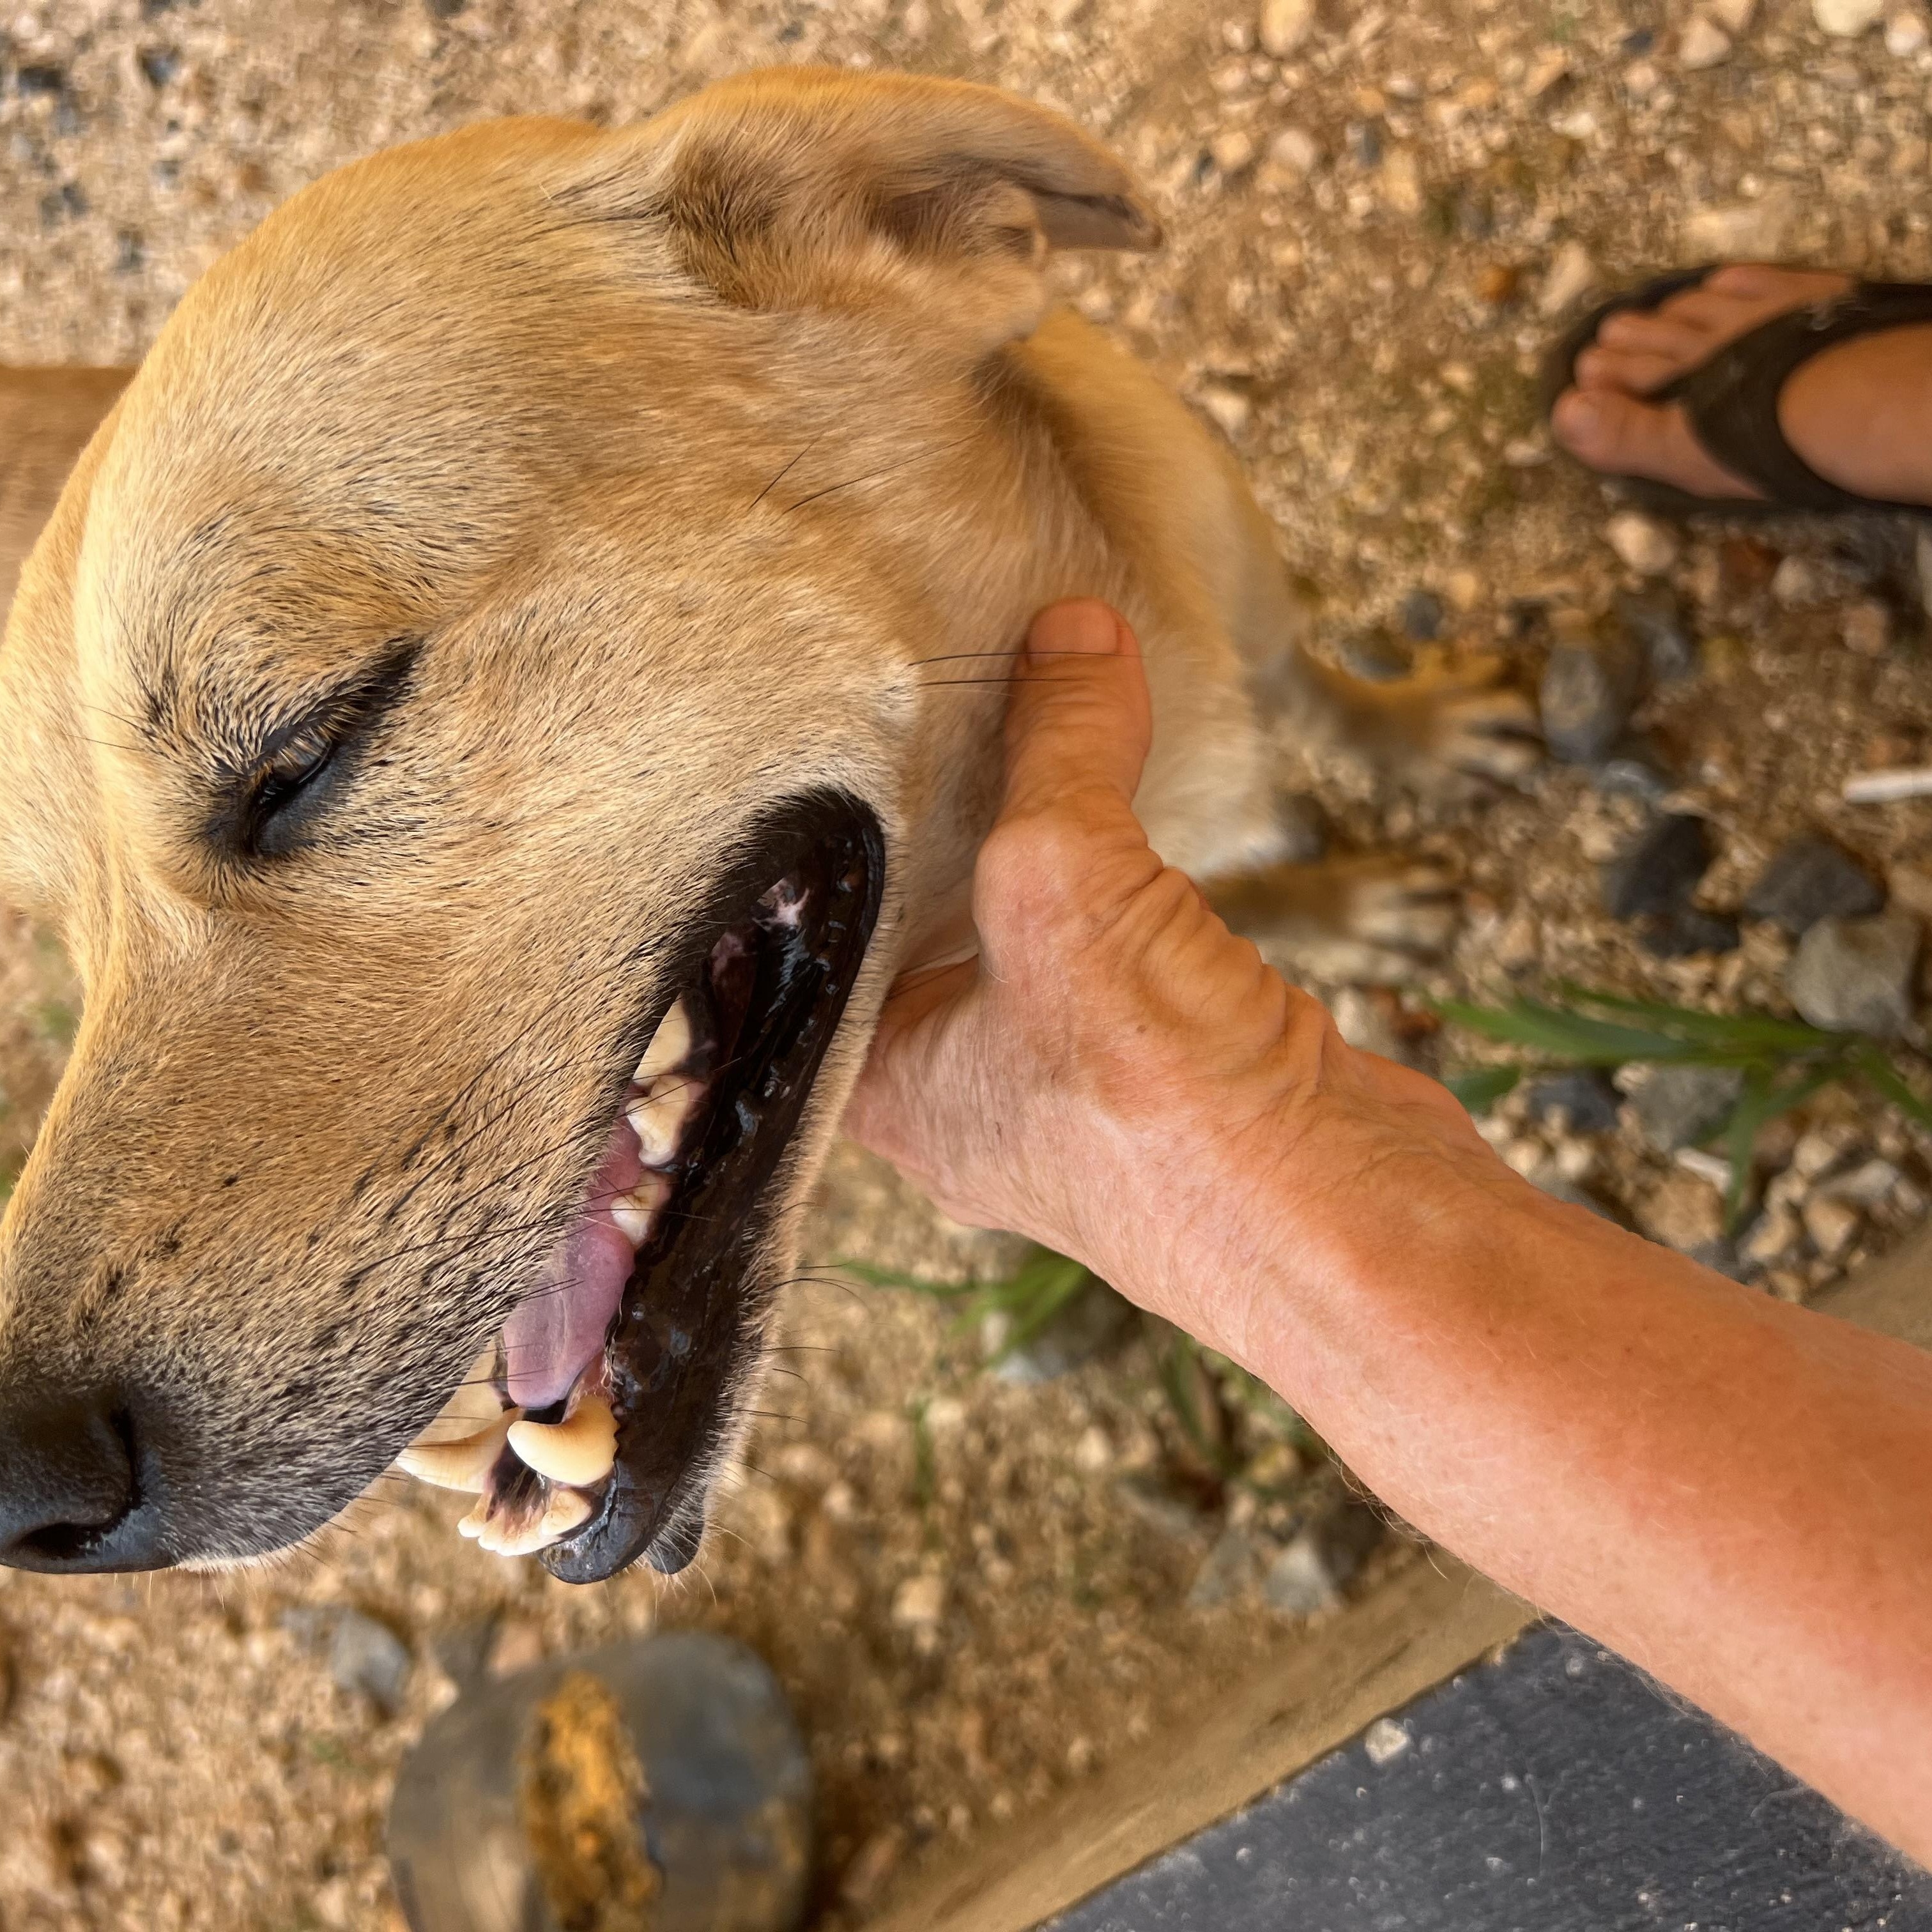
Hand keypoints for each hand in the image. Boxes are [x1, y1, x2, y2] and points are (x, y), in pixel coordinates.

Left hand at [844, 599, 1487, 1353]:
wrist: (1347, 1224)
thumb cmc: (1165, 1107)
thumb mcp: (1066, 883)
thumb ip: (1058, 749)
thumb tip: (1071, 634)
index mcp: (886, 1086)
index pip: (824, 942)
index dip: (836, 836)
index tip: (844, 729)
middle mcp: (963, 1099)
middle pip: (930, 925)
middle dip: (946, 819)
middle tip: (941, 695)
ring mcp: (1071, 1093)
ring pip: (1031, 932)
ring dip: (1042, 840)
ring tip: (1033, 721)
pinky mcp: (1166, 1072)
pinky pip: (1119, 947)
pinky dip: (1124, 876)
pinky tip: (1126, 804)